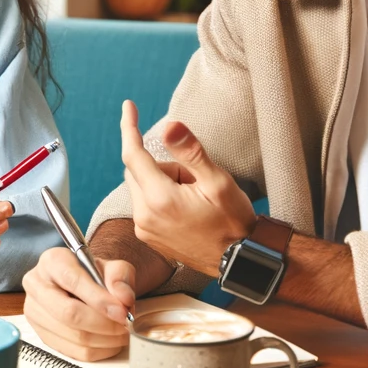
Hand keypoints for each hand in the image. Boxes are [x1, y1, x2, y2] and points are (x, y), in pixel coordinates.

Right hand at [22, 247, 135, 361]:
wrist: (80, 284)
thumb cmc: (94, 274)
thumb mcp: (111, 266)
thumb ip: (120, 277)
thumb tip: (124, 299)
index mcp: (52, 261)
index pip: (73, 282)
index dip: (100, 300)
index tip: (122, 312)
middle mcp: (37, 285)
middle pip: (69, 313)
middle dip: (103, 324)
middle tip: (125, 325)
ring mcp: (35, 312)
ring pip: (72, 335)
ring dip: (104, 340)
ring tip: (122, 333)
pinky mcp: (41, 334)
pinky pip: (72, 351)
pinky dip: (96, 350)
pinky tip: (110, 342)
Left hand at [121, 100, 254, 275]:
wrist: (239, 260)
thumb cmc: (233, 221)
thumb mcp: (218, 182)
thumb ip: (190, 152)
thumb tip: (169, 126)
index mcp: (160, 199)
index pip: (133, 155)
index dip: (128, 127)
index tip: (127, 106)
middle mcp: (145, 216)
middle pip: (139, 170)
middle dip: (163, 164)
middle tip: (194, 178)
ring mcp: (145, 229)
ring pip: (143, 186)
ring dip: (163, 181)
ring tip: (195, 197)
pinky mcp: (148, 237)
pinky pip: (146, 204)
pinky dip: (161, 197)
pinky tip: (187, 208)